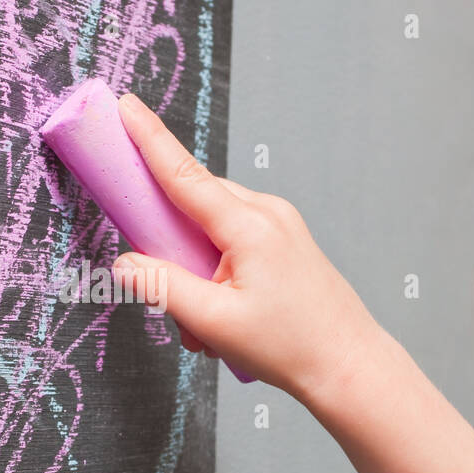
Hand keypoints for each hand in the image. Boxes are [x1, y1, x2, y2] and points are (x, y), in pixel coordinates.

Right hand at [114, 92, 379, 399]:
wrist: (349, 366)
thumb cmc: (290, 346)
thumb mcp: (213, 322)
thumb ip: (162, 286)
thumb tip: (123, 264)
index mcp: (249, 226)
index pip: (183, 174)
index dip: (149, 139)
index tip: (126, 105)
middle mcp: (266, 213)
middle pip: (191, 202)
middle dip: (166, 244)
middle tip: (167, 297)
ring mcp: (279, 224)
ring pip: (208, 226)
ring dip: (191, 269)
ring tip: (204, 326)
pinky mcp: (283, 240)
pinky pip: (229, 240)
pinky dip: (213, 273)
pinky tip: (222, 317)